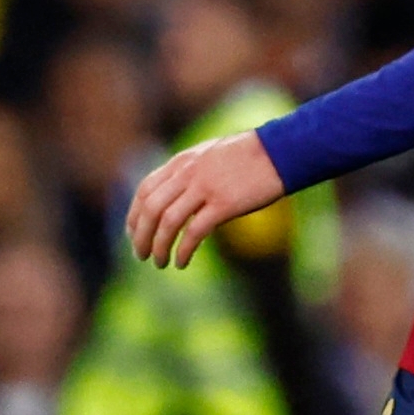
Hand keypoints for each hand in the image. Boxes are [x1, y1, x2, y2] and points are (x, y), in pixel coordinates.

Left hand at [126, 132, 286, 268]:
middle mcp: (188, 173)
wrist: (281, 151)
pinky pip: (194, 232)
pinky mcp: (224, 204)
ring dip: (159, 246)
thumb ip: (189, 172)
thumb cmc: (249, 156)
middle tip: (140, 255)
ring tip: (159, 263)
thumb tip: (175, 195)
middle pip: (151, 208)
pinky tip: (182, 262)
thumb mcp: (210, 156)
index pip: (145, 190)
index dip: (134, 215)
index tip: (132, 233)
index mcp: (182, 162)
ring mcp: (205, 188)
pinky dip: (183, 250)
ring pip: (168, 221)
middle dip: (140, 235)